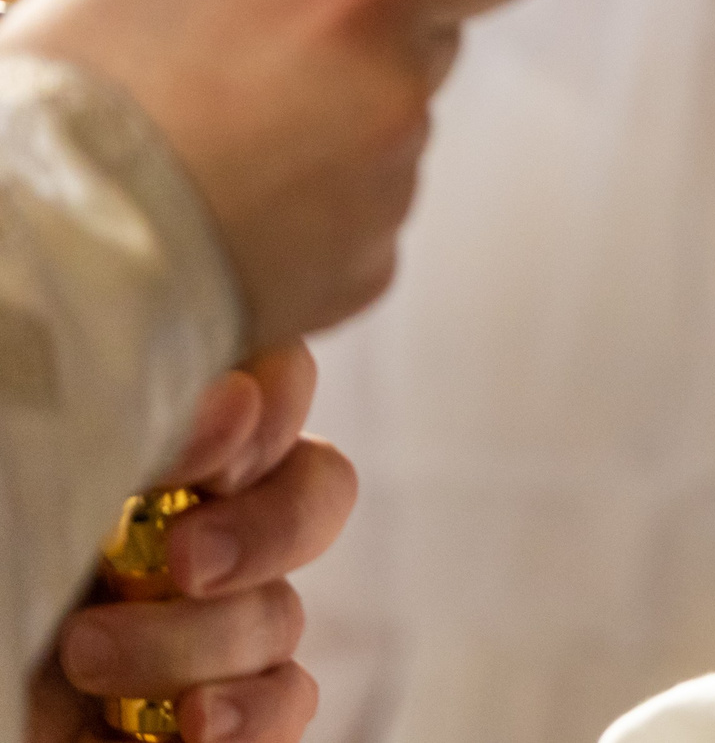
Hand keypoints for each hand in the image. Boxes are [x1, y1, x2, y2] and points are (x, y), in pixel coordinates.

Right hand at [0, 0, 548, 349]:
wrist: (27, 234)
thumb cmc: (92, 64)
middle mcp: (396, 91)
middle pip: (437, 37)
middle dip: (369, 27)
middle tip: (246, 45)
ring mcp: (387, 189)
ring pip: (396, 123)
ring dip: (333, 114)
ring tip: (215, 126)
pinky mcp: (362, 270)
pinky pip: (369, 209)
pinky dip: (317, 199)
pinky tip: (228, 191)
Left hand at [28, 345, 354, 742]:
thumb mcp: (12, 479)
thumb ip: (102, 426)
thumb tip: (212, 382)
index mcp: (127, 442)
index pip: (264, 378)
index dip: (267, 400)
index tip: (210, 422)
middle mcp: (175, 521)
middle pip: (312, 487)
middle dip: (265, 524)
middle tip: (175, 561)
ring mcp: (193, 621)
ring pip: (283, 607)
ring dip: (200, 641)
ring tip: (87, 664)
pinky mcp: (198, 712)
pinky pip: (288, 696)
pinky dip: (255, 711)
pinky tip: (193, 724)